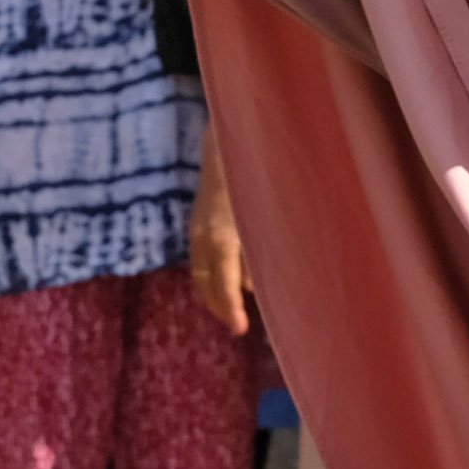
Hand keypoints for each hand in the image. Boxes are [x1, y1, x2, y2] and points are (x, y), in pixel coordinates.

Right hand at [187, 134, 248, 335]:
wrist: (226, 139)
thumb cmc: (259, 175)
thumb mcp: (270, 215)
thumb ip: (266, 249)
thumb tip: (257, 282)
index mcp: (223, 237)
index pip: (223, 285)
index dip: (231, 309)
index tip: (241, 330)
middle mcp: (204, 234)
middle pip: (206, 283)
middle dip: (220, 306)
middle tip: (238, 325)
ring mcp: (198, 227)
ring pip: (201, 271)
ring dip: (215, 291)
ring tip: (233, 308)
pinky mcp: (198, 220)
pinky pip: (201, 257)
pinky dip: (213, 273)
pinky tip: (232, 277)